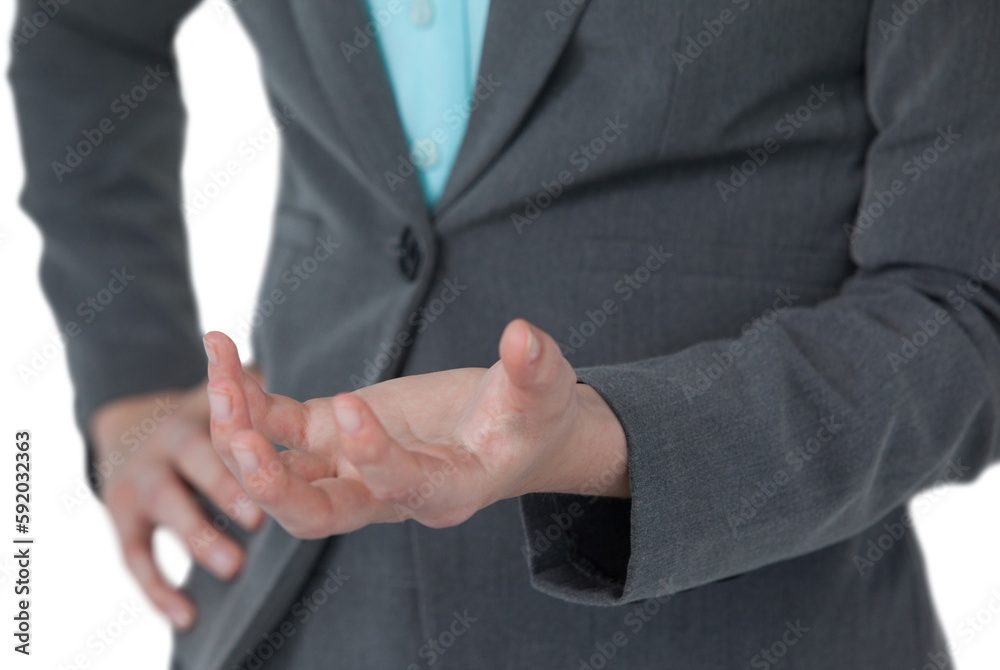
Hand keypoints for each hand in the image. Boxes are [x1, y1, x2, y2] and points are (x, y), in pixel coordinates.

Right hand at [89, 370, 265, 629]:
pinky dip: (158, 590)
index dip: (239, 428)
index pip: (223, 415)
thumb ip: (259, 392)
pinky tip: (186, 617)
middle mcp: (167, 442)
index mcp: (200, 411)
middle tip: (259, 518)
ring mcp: (141, 480)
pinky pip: (136, 557)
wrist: (126, 427)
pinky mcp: (123, 518)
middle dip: (225, 485)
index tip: (262, 452)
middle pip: (196, 460)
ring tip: (235, 566)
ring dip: (199, 536)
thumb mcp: (220, 394)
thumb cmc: (200, 414)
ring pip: (167, 507)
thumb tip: (307, 378)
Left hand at [202, 318, 627, 539]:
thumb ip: (534, 370)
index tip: (349, 404)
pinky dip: (247, 398)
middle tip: (239, 442)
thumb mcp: (545, 392)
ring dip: (241, 437)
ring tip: (218, 379)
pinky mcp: (334, 431)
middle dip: (271, 488)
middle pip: (317, 515)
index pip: (400, 487)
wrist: (511, 429)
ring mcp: (354, 464)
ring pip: (283, 474)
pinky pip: (280, 425)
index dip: (372, 455)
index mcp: (446, 490)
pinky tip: (222, 352)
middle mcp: (389, 492)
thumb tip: (522, 337)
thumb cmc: (533, 417)